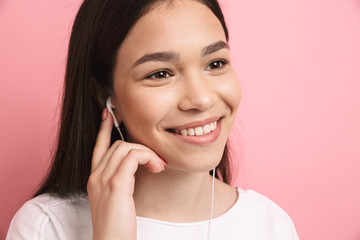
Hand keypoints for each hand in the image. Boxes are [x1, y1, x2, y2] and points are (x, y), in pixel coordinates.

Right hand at [88, 109, 165, 239]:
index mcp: (95, 179)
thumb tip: (137, 165)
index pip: (98, 147)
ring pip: (126, 148)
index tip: (109, 115)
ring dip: (147, 153)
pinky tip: (156, 167)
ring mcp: (103, 179)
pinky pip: (134, 156)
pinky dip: (148, 157)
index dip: (103, 129)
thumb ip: (121, 180)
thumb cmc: (117, 225)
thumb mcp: (116, 199)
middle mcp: (96, 176)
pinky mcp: (116, 184)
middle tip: (157, 161)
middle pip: (117, 145)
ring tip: (159, 166)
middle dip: (141, 147)